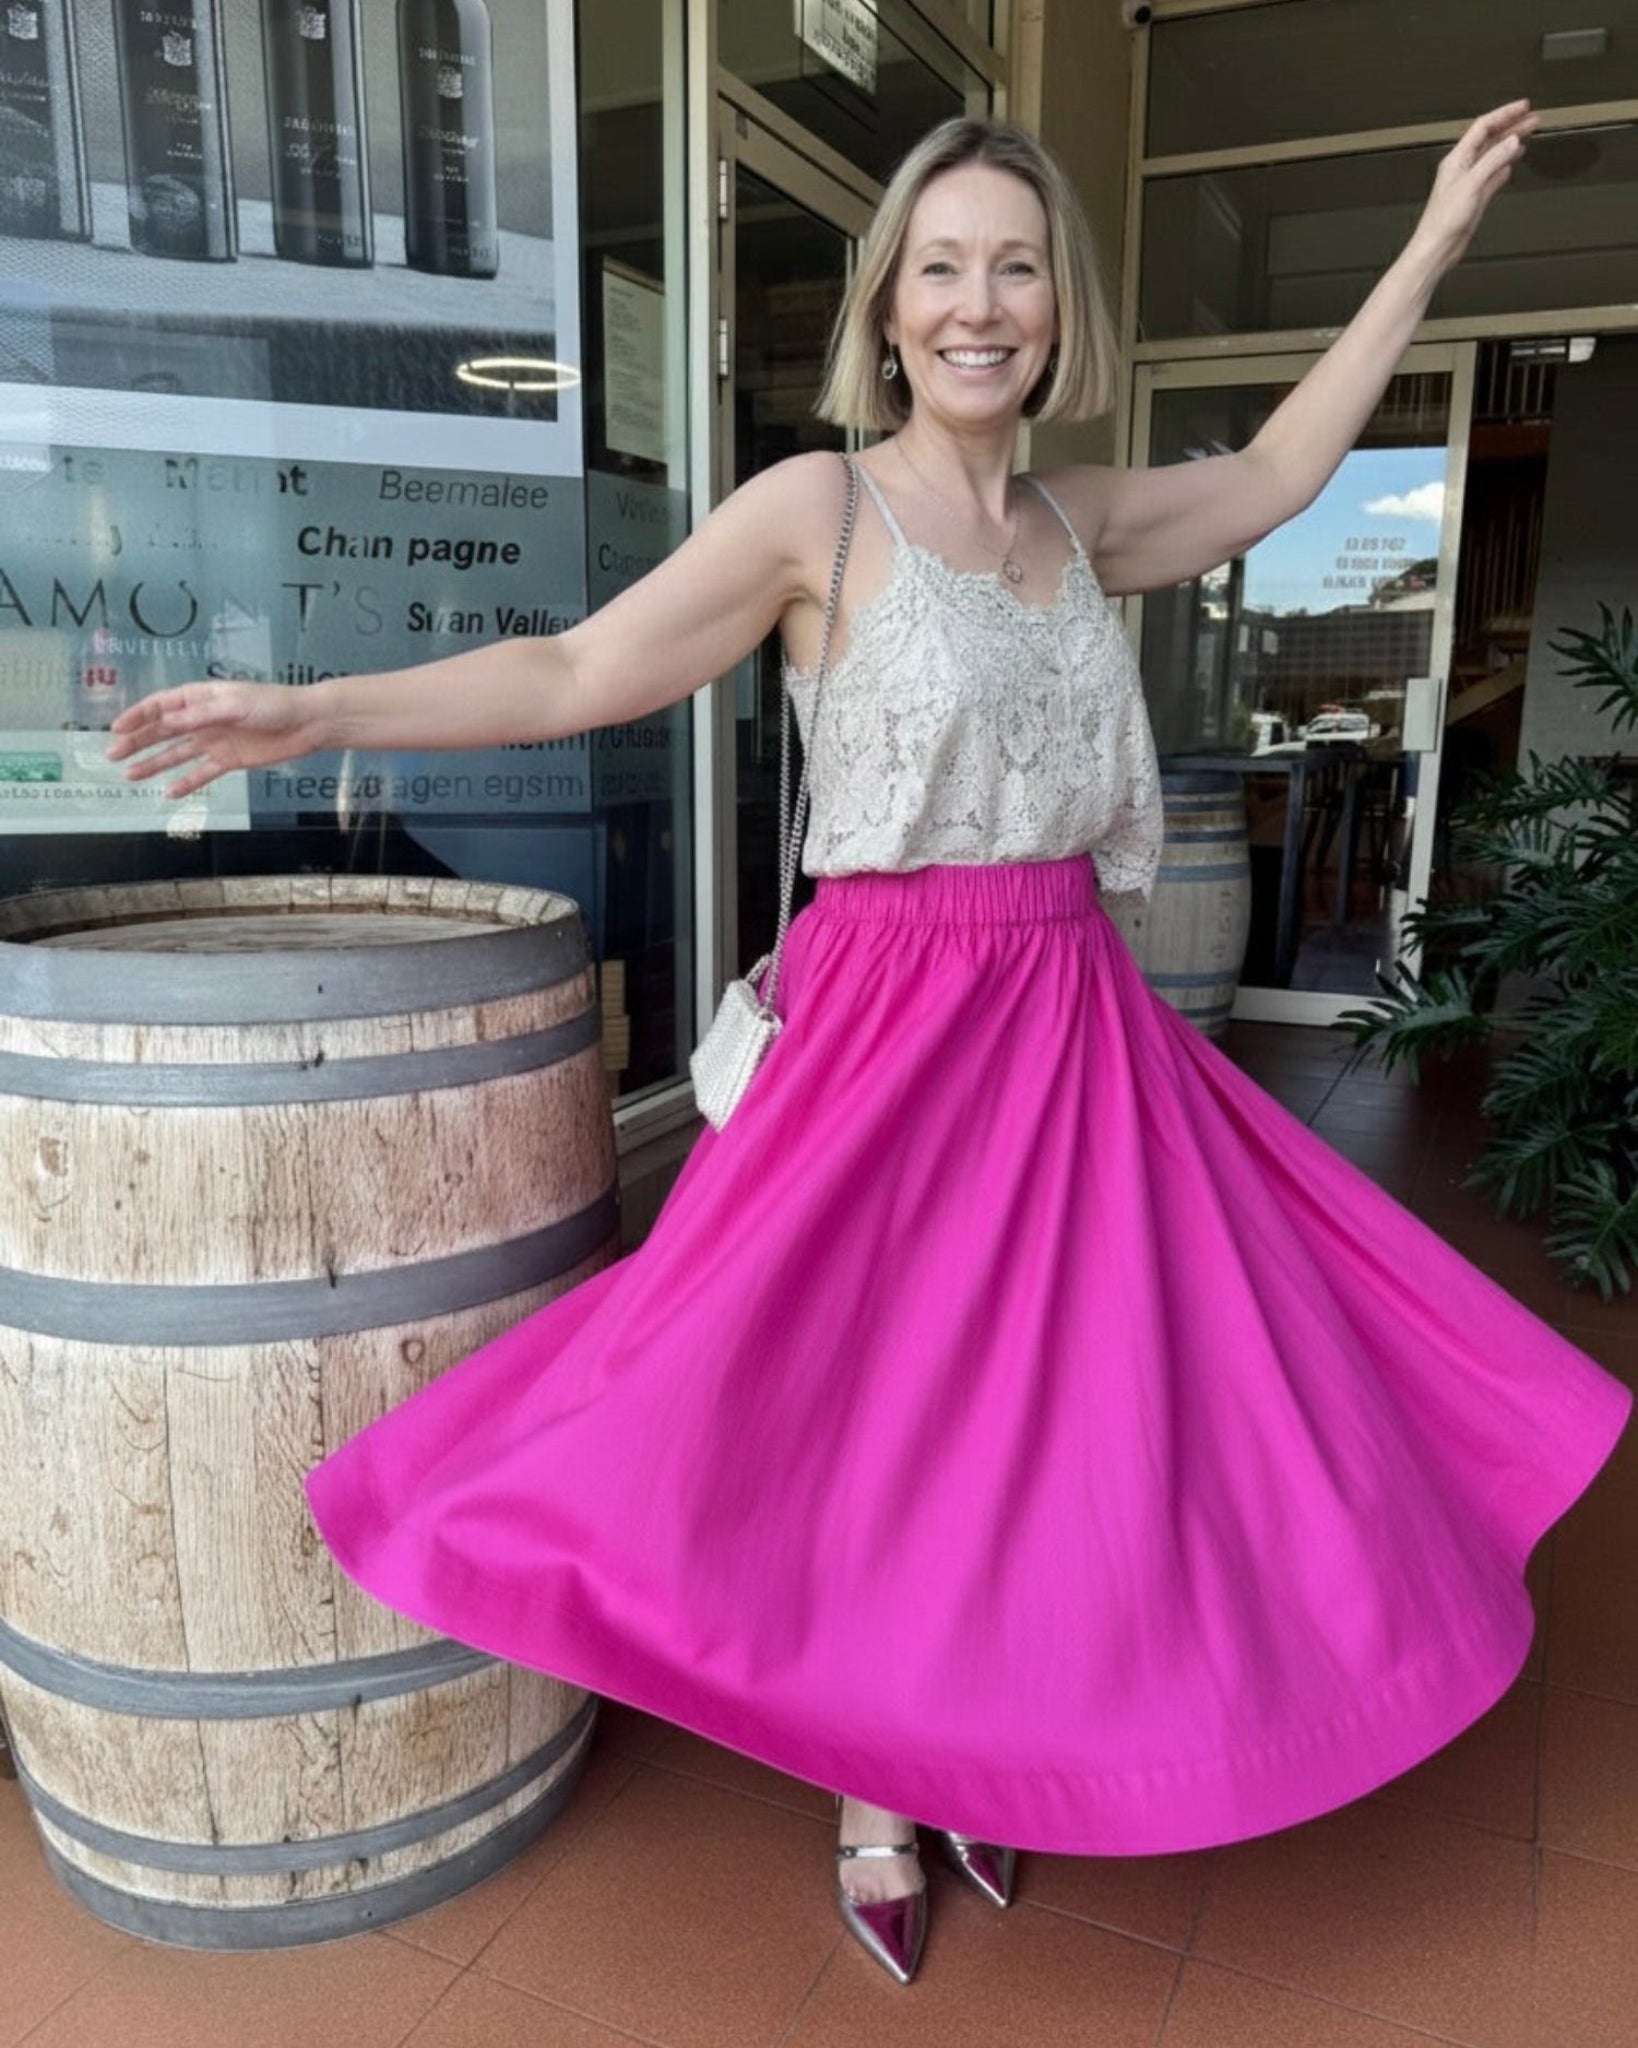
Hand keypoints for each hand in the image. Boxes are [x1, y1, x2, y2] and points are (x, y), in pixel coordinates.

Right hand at [106, 681, 326, 797]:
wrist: (306, 724)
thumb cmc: (272, 705)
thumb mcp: (234, 705)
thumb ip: (200, 715)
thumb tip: (167, 721)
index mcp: (201, 698)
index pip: (161, 706)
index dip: (138, 716)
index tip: (116, 729)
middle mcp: (203, 719)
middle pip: (163, 731)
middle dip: (137, 742)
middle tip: (112, 755)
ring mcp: (215, 741)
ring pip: (177, 754)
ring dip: (153, 763)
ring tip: (129, 775)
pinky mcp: (229, 760)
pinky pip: (202, 773)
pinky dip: (186, 782)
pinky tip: (168, 792)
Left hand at [1413, 100, 1536, 270]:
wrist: (1438, 248)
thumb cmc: (1443, 220)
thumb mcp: (1471, 184)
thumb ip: (1492, 161)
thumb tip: (1512, 141)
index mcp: (1457, 159)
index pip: (1483, 127)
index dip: (1504, 114)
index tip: (1524, 107)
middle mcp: (1463, 168)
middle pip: (1491, 139)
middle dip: (1512, 126)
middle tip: (1533, 118)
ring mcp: (1471, 182)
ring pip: (1494, 156)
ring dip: (1512, 143)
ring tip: (1530, 133)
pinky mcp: (1476, 198)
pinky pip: (1493, 176)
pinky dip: (1504, 166)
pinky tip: (1513, 162)